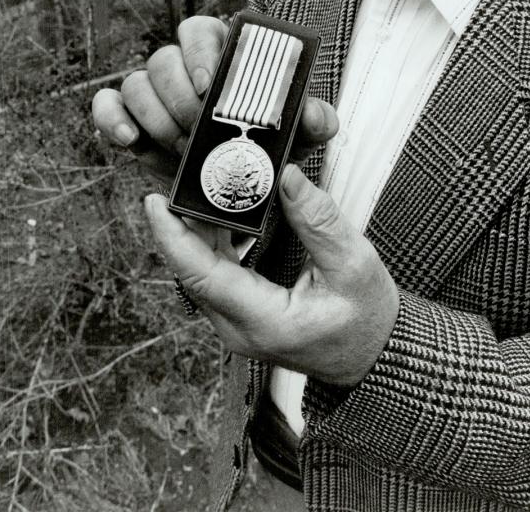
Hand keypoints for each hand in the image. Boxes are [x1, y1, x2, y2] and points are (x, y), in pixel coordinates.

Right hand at [91, 16, 338, 185]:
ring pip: (135, 83)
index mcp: (221, 54)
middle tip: (198, 134)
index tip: (208, 84)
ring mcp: (153, 92)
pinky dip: (111, 118)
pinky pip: (107, 104)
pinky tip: (129, 139)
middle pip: (163, 59)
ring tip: (180, 149)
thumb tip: (314, 115)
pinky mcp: (129, 117)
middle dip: (179, 100)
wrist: (241, 180)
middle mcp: (182, 66)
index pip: (199, 30)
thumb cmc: (271, 142)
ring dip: (156, 117)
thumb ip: (314, 119)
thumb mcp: (299, 132)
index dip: (199, 52)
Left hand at [145, 164, 399, 385]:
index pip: (201, 276)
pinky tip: (214, 208)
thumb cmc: (367, 317)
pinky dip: (209, 240)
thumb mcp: (354, 264)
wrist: (375, 355)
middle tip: (176, 174)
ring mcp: (237, 324)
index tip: (155, 201)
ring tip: (191, 183)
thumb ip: (318, 221)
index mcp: (263, 322)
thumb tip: (287, 176)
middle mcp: (239, 329)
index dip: (172, 237)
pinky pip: (213, 273)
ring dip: (192, 229)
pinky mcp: (241, 313)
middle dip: (178, 223)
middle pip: (191, 270)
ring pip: (199, 271)